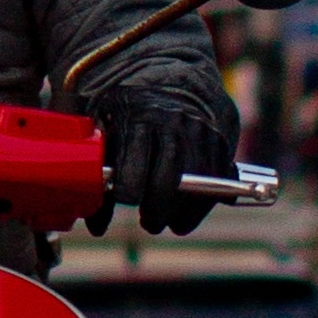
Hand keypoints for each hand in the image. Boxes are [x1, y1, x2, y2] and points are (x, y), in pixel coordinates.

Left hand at [90, 92, 243, 237]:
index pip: (135, 158)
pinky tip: (181, 218)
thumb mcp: (106, 132)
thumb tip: (97, 228)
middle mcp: (174, 123)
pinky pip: (216, 185)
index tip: (125, 198)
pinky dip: (198, 209)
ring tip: (163, 221)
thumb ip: (97, 176)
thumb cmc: (129, 118)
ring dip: (179, 211)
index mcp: (138, 116)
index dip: (128, 187)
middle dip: (158, 206)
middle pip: (170, 173)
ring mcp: (201, 134)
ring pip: (198, 182)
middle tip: (148, 221)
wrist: (173, 89)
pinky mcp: (220, 147)